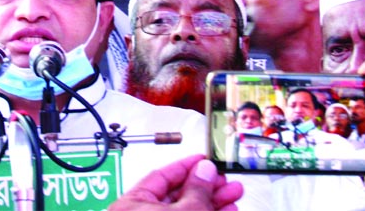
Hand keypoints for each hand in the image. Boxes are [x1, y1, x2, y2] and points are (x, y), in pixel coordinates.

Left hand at [109, 154, 242, 210]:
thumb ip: (196, 191)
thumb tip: (205, 170)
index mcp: (131, 204)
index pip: (160, 176)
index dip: (185, 166)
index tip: (205, 160)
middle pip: (177, 195)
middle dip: (206, 186)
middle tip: (226, 178)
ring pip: (188, 210)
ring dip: (213, 202)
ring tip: (233, 193)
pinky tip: (227, 210)